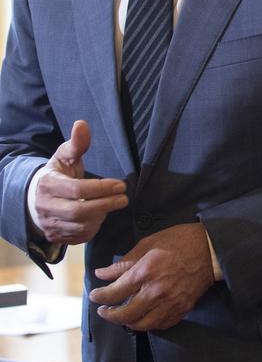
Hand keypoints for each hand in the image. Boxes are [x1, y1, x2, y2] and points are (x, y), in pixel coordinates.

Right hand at [33, 120, 127, 244]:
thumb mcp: (65, 156)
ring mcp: (49, 225)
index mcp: (48, 185)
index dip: (102, 188)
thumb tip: (82, 124)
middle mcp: (45, 207)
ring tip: (111, 205)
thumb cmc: (59, 173)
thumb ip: (77, 143)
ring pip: (81, 227)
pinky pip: (79, 237)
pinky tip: (100, 216)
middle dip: (106, 205)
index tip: (121, 184)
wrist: (37, 197)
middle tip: (124, 198)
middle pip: (79, 212)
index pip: (77, 190)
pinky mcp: (55, 237)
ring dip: (101, 216)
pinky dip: (94, 229)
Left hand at [89, 223, 214, 330]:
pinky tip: (144, 317)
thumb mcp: (149, 243)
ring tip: (122, 317)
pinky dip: (149, 324)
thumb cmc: (180, 241)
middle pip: (124, 315)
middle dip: (109, 315)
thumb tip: (102, 273)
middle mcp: (155, 292)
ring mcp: (170, 303)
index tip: (95, 295)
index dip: (100, 296)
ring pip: (141, 325)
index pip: (113, 293)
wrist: (211, 248)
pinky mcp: (182, 308)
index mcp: (145, 272)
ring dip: (127, 323)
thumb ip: (124, 262)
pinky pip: (161, 325)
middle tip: (104, 310)